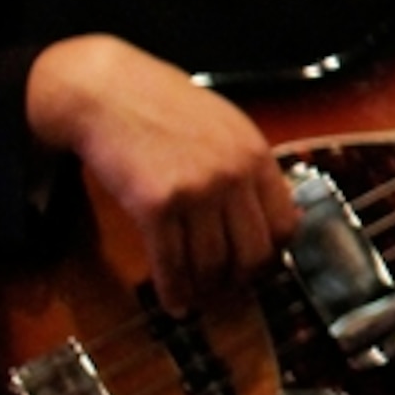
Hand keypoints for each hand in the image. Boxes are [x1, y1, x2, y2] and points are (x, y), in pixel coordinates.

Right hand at [24, 37, 293, 313]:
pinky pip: (172, 263)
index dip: (273, 253)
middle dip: (241, 279)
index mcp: (256, 155)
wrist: (109, 93)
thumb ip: (247, 167)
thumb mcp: (225, 127)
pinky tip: (173, 301)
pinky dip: (174, 290)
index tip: (259, 266)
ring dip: (205, 289)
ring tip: (198, 298)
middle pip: (253, 252)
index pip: (285, 222)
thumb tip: (268, 212)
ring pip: (212, 263)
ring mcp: (196, 191)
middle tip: (227, 288)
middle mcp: (233, 175)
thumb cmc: (164, 108)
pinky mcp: (156, 205)